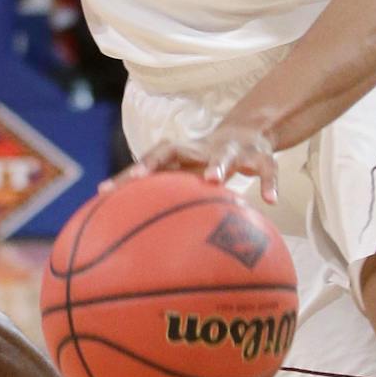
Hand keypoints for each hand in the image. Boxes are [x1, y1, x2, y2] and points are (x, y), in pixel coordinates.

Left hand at [113, 121, 279, 204]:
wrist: (251, 134)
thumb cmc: (210, 167)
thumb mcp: (193, 179)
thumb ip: (171, 202)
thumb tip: (139, 242)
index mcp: (180, 155)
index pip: (147, 160)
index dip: (127, 174)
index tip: (104, 192)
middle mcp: (200, 149)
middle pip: (173, 149)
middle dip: (154, 162)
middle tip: (138, 178)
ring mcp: (232, 150)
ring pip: (225, 154)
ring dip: (218, 164)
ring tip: (215, 180)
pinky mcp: (261, 156)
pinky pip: (268, 169)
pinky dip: (269, 183)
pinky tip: (271, 201)